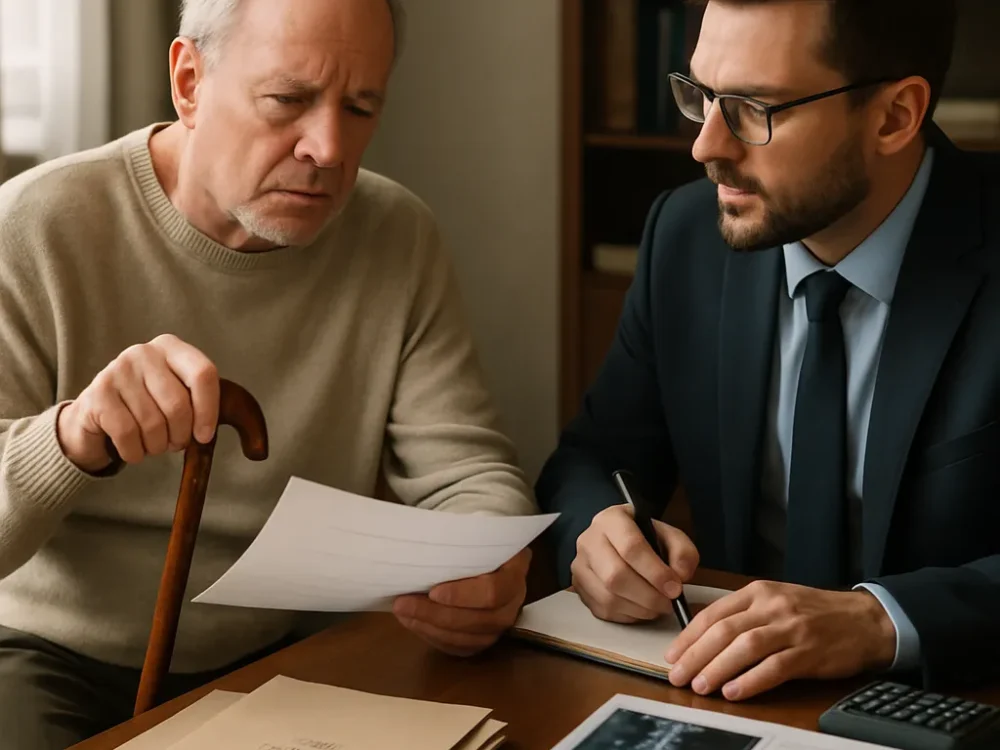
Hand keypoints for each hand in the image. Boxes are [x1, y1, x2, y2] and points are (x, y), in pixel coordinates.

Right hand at [57, 334, 219, 472]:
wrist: (95, 415)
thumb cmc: (146, 405)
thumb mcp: (175, 394)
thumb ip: (196, 402)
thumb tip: (206, 432)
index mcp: (171, 348)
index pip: (203, 374)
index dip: (208, 410)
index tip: (204, 436)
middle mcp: (144, 353)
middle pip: (178, 404)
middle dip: (180, 435)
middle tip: (174, 444)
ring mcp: (118, 370)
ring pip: (153, 423)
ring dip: (156, 446)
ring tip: (152, 445)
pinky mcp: (97, 393)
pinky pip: (127, 433)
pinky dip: (134, 452)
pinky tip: (133, 450)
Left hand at [393, 547, 531, 656]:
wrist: (487, 555)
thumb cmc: (477, 540)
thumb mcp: (476, 532)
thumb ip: (461, 541)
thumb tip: (426, 546)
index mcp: (515, 573)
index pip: (493, 592)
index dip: (462, 595)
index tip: (433, 591)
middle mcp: (512, 605)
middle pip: (476, 620)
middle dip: (434, 614)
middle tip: (402, 603)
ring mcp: (499, 627)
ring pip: (465, 638)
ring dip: (429, 627)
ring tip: (402, 612)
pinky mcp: (482, 641)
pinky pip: (457, 648)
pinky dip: (432, 637)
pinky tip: (412, 622)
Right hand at [571, 504, 698, 623]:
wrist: (618, 540)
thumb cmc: (644, 538)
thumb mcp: (669, 535)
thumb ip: (682, 552)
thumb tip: (680, 575)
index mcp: (611, 520)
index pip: (630, 547)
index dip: (655, 572)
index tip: (675, 588)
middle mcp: (588, 541)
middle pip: (616, 576)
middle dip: (648, 596)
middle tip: (668, 602)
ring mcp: (580, 566)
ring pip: (608, 597)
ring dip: (640, 609)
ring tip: (658, 606)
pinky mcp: (578, 588)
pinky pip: (603, 610)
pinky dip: (628, 615)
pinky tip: (641, 608)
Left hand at [665, 580, 896, 700]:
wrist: (864, 619)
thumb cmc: (814, 613)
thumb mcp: (774, 601)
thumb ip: (742, 614)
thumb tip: (701, 636)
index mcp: (758, 592)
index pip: (714, 613)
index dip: (689, 636)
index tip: (672, 655)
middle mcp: (772, 606)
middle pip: (724, 631)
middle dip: (696, 655)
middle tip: (677, 675)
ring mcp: (791, 628)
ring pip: (745, 647)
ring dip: (717, 668)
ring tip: (700, 686)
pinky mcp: (809, 652)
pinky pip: (775, 668)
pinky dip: (751, 681)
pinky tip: (734, 692)